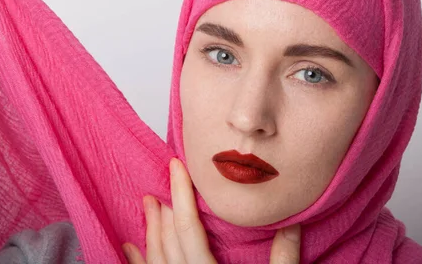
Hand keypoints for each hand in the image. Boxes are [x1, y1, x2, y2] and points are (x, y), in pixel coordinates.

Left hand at [122, 158, 300, 263]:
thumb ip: (282, 259)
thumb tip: (292, 224)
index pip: (189, 227)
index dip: (181, 194)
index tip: (176, 167)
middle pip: (167, 239)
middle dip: (163, 209)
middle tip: (161, 181)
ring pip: (155, 256)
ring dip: (150, 229)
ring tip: (147, 204)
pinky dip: (138, 260)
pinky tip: (129, 247)